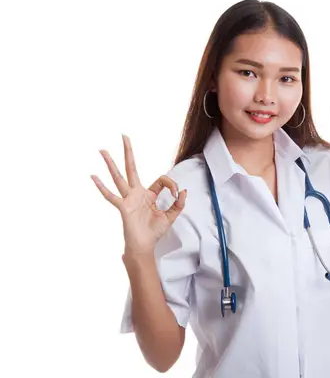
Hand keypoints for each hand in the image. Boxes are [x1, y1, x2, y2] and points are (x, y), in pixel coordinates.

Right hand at [91, 135, 186, 257]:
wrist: (145, 245)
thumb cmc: (154, 231)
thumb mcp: (171, 216)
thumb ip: (179, 204)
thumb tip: (184, 191)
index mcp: (149, 194)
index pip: (161, 180)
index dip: (171, 185)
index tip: (177, 194)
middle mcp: (136, 193)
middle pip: (131, 168)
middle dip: (128, 152)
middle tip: (124, 136)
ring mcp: (128, 199)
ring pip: (118, 177)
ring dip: (111, 164)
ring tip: (102, 150)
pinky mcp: (123, 207)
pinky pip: (111, 196)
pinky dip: (102, 187)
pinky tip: (93, 176)